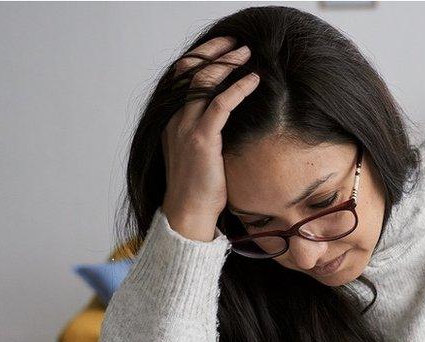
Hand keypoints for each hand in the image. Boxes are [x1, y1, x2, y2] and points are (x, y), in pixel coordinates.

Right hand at [161, 35, 259, 240]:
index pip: (181, 77)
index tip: (222, 48)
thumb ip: (205, 133)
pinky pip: (221, 104)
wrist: (189, 214)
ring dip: (227, 63)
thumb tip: (226, 121)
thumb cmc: (199, 189)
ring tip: (247, 54)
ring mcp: (185, 128)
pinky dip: (239, 88)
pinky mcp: (202, 139)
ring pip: (204, 81)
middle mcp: (174, 120)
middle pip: (191, 71)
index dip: (201, 58)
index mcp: (171, 122)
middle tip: (237, 44)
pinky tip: (253, 80)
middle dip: (215, 52)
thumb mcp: (198, 154)